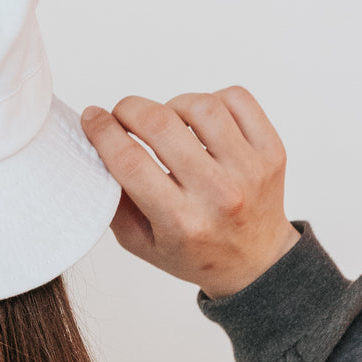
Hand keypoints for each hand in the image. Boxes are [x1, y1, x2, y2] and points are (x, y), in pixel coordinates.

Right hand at [80, 86, 300, 299]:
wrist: (255, 261)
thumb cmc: (193, 251)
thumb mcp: (141, 242)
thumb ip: (114, 202)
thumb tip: (96, 150)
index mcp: (181, 222)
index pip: (131, 162)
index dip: (103, 132)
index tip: (91, 117)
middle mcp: (218, 193)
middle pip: (160, 125)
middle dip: (129, 110)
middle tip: (121, 115)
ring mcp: (249, 169)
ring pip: (199, 106)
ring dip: (170, 105)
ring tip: (165, 122)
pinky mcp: (270, 150)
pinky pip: (236, 99)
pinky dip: (210, 100)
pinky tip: (199, 120)